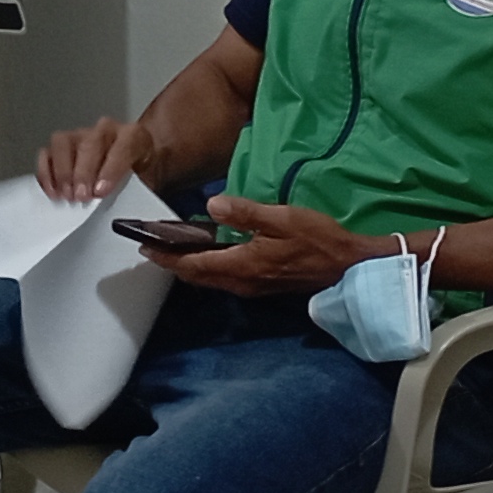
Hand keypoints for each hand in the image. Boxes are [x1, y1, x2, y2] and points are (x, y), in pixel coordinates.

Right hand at [37, 113, 148, 203]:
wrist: (137, 159)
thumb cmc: (140, 171)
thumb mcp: (148, 180)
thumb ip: (138, 192)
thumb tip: (125, 212)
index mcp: (133, 136)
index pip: (122, 147)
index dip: (110, 170)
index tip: (100, 191)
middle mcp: (105, 130)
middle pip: (90, 143)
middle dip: (83, 172)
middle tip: (80, 197)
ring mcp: (81, 134)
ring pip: (64, 142)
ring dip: (62, 171)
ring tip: (65, 195)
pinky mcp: (63, 144)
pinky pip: (47, 152)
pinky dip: (47, 173)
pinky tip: (53, 191)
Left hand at [156, 196, 393, 298]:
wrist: (348, 267)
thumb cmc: (317, 239)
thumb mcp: (282, 218)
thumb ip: (244, 212)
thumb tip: (209, 206)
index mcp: (241, 265)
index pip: (192, 263)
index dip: (166, 256)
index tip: (144, 245)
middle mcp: (241, 282)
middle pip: (196, 275)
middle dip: (171, 263)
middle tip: (150, 247)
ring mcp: (252, 287)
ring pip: (209, 279)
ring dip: (188, 266)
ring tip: (170, 250)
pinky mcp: (262, 285)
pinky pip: (223, 279)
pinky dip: (207, 268)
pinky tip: (206, 254)